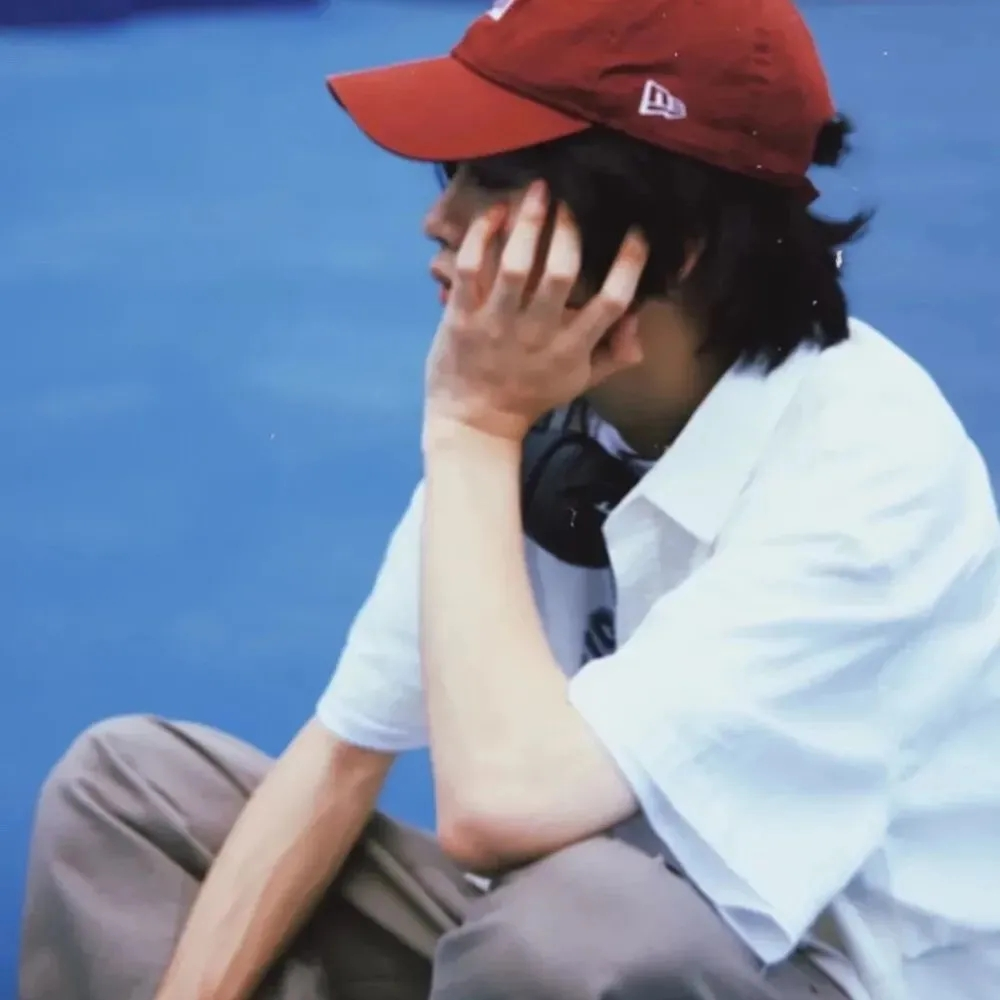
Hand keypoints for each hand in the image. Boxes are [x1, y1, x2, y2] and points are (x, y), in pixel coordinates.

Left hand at [423, 181, 648, 441]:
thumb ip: (615, 354)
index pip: (612, 302)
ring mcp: (496, 324)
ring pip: (516, 265)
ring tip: (537, 191)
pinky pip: (470, 269)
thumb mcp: (580, 382)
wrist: (474, 422)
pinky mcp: (461, 318)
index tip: (636, 233)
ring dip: (528, 222)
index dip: (629, 264)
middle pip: (562, 273)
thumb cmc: (530, 396)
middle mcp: (537, 333)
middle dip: (568, 229)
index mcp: (572, 348)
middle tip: (569, 202)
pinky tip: (495, 213)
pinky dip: (481, 236)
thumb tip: (638, 320)